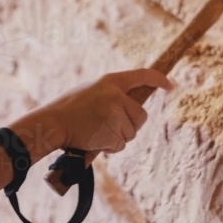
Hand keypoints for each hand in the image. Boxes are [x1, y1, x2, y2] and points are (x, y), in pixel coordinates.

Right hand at [44, 68, 173, 152]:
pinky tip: (94, 140)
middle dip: (131, 124)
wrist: (53, 123)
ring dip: (117, 137)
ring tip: (96, 131)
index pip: (142, 75)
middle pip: (141, 115)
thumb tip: (133, 103)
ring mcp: (114, 113)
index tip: (170, 85)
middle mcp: (115, 95)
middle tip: (111, 126)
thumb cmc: (69, 109)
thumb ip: (112, 92)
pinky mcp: (111, 132)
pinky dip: (110, 147)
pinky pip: (120, 145)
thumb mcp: (91, 90)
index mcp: (110, 80)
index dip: (159, 80)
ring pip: (130, 133)